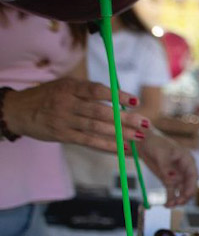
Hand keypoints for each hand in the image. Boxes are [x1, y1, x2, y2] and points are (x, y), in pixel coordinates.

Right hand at [3, 77, 146, 150]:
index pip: (96, 90)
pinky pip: (89, 142)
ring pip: (97, 128)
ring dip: (120, 134)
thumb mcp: (64, 86)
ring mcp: (64, 120)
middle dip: (125, 118)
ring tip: (138, 137)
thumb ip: (87, 91)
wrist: (18, 110)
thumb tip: (120, 99)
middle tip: (145, 123)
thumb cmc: (48, 96)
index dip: (117, 96)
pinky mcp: (63, 135)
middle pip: (100, 112)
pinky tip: (123, 149)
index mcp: (69, 87)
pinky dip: (108, 146)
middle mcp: (67, 103)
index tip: (135, 102)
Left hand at [138, 134, 197, 206]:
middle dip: (185, 195)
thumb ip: (166, 167)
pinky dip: (170, 198)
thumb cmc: (155, 143)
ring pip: (180, 191)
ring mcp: (176, 175)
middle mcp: (184, 170)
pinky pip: (171, 191)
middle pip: (189, 186)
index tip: (187, 195)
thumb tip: (172, 180)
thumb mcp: (161, 153)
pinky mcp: (167, 180)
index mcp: (187, 160)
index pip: (193, 176)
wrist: (143, 142)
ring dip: (177, 199)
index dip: (192, 186)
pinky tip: (167, 205)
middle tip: (178, 203)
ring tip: (170, 205)